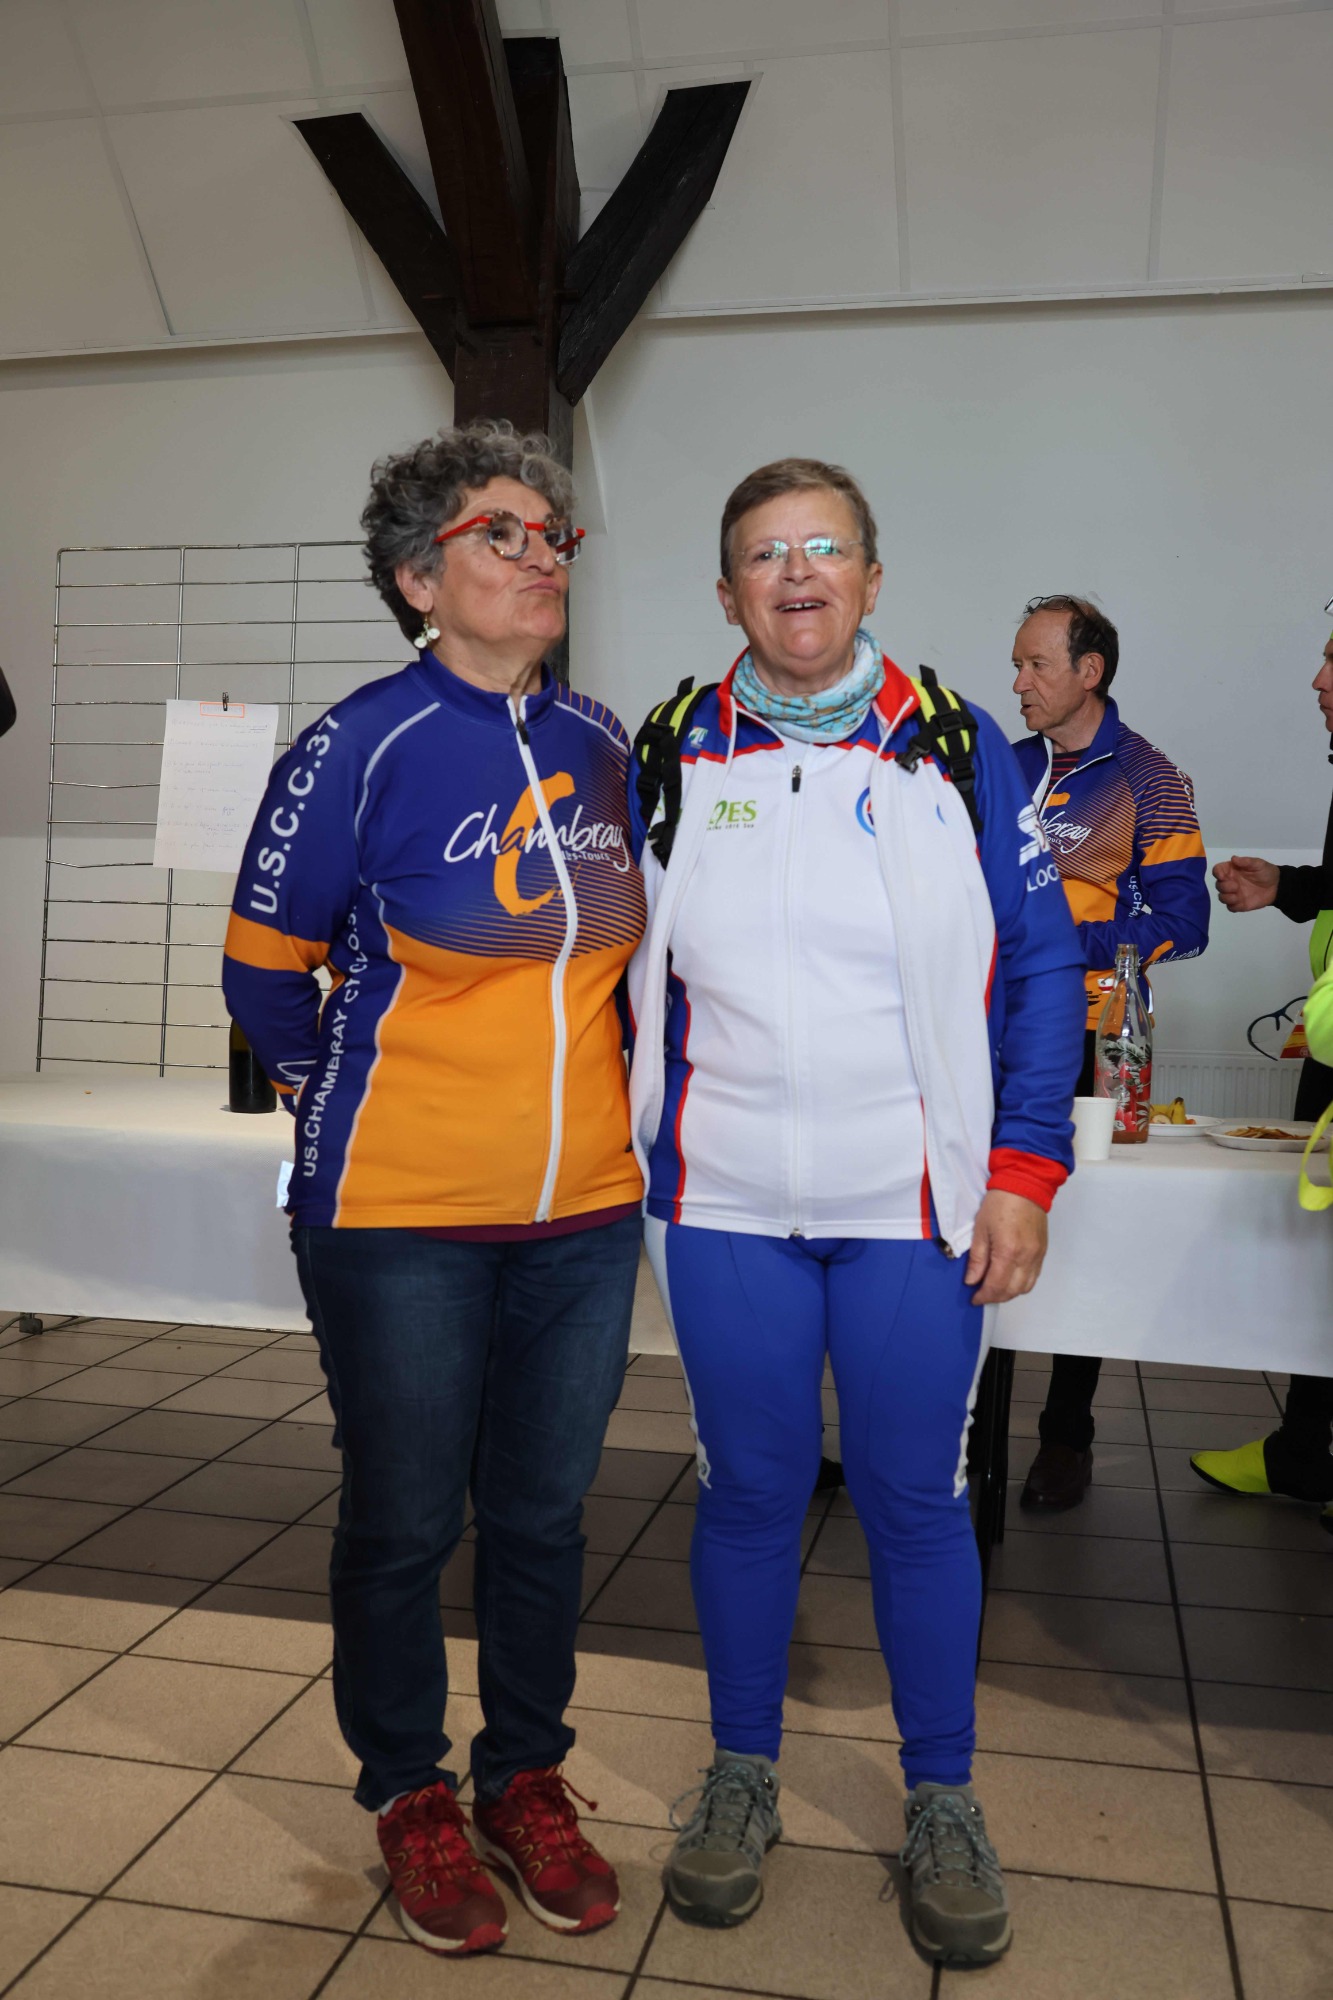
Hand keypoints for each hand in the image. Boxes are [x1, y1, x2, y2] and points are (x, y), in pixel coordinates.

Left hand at [964, 1191, 1047, 1305]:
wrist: (1025, 1185)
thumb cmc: (1000, 1203)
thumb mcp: (980, 1229)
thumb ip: (977, 1259)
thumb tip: (972, 1280)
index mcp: (1008, 1251)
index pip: (996, 1285)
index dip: (984, 1296)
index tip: (974, 1298)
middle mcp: (1026, 1257)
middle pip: (1012, 1290)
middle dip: (996, 1297)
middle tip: (982, 1295)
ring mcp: (1037, 1255)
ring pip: (1026, 1287)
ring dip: (1010, 1293)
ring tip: (995, 1289)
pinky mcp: (1043, 1251)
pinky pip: (1034, 1276)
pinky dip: (1022, 1283)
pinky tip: (1010, 1279)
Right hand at [1213, 855, 1278, 911]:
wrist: (1277, 886)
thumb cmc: (1266, 872)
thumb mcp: (1258, 864)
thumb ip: (1246, 861)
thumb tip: (1233, 858)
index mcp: (1231, 870)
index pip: (1217, 870)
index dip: (1217, 873)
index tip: (1223, 876)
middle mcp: (1230, 882)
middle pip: (1218, 885)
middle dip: (1224, 887)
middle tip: (1236, 886)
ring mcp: (1234, 894)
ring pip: (1222, 897)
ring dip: (1226, 897)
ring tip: (1237, 896)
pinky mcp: (1239, 904)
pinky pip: (1230, 907)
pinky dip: (1233, 906)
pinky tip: (1241, 902)